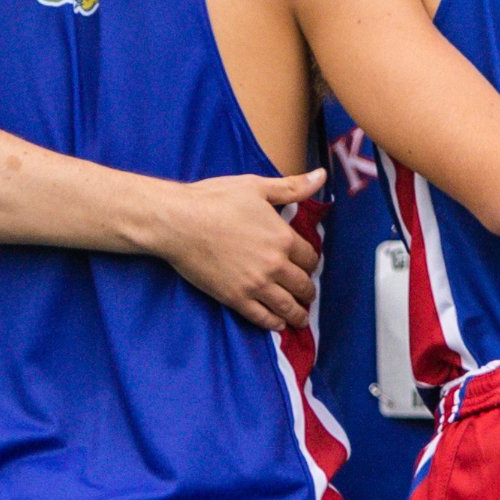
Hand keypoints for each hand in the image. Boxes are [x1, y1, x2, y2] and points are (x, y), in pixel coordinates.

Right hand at [153, 169, 325, 329]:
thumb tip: (321, 175)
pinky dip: (274, 323)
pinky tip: (278, 324)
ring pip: (287, 306)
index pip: (309, 257)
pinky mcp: (235, 298)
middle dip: (308, 290)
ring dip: (297, 313)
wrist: (178, 222)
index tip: (308, 265)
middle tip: (308, 294)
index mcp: (282, 238)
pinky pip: (262, 317)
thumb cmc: (214, 199)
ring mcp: (255, 285)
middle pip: (302, 285)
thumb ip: (293, 187)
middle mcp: (274, 265)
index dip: (311, 262)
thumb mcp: (257, 187)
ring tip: (300, 317)